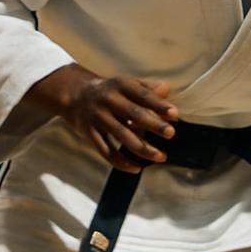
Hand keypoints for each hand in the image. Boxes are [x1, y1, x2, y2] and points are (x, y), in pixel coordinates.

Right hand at [25, 63, 177, 171]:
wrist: (75, 95)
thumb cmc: (111, 90)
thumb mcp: (128, 83)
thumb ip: (148, 87)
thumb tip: (167, 91)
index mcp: (121, 85)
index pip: (143, 95)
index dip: (159, 104)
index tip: (174, 114)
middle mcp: (109, 100)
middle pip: (133, 114)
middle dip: (153, 124)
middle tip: (171, 133)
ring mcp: (98, 117)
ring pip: (122, 135)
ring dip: (142, 147)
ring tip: (160, 156)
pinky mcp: (90, 133)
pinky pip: (106, 151)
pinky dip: (121, 162)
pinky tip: (136, 168)